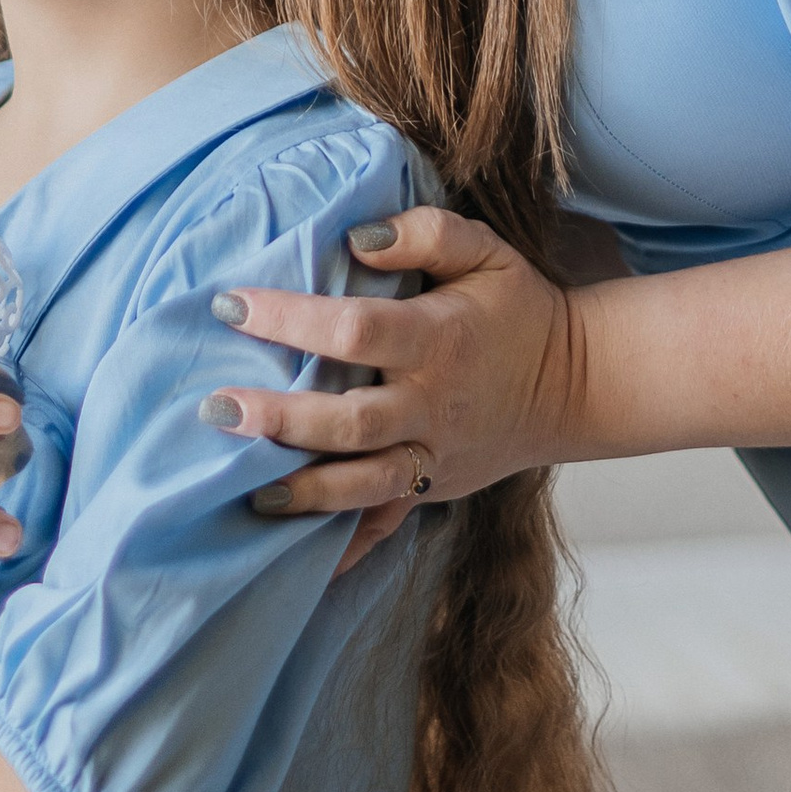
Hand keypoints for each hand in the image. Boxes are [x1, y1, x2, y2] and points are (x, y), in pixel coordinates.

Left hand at [206, 207, 585, 564]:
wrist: (574, 386)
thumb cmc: (516, 309)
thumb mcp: (485, 251)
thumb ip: (425, 232)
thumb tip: (356, 237)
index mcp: (439, 339)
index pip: (354, 330)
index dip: (289, 319)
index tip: (230, 306)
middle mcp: (432, 405)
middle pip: (349, 422)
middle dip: (279, 420)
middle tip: (216, 408)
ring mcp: (434, 455)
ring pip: (363, 484)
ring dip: (303, 491)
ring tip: (247, 492)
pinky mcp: (433, 487)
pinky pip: (386, 522)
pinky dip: (345, 546)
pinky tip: (295, 559)